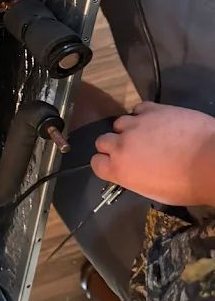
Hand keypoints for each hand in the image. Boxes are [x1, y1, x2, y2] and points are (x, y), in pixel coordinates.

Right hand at [91, 102, 214, 206]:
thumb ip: (135, 178)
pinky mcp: (152, 110)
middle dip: (113, 145)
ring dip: (128, 129)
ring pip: (119, 123)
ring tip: (145, 134)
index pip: (96, 163)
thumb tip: (133, 171)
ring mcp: (136, 124)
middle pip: (102, 140)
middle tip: (131, 150)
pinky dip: (143, 115)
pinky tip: (155, 122)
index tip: (115, 164)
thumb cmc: (187, 185)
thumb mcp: (155, 192)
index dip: (105, 163)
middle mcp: (121, 144)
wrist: (210, 161)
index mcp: (119, 169)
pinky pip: (138, 109)